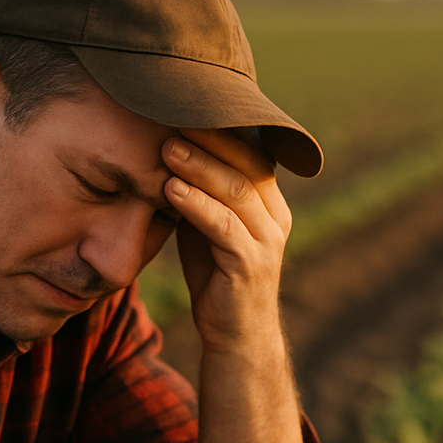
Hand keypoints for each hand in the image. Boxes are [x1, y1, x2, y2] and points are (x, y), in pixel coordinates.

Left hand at [162, 129, 291, 352]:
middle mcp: (276, 217)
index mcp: (269, 203)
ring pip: (236, 191)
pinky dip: (196, 204)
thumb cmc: (216, 277)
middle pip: (245, 164)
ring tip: (166, 148)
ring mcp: (268, 241)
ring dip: (199, 166)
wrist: (235, 337)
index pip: (250, 152)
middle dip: (208, 138)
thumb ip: (200, 192)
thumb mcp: (207, 227)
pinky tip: (170, 189)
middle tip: (170, 116)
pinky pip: (223, 226)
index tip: (183, 105)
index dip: (219, 128)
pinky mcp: (251, 265)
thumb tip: (169, 146)